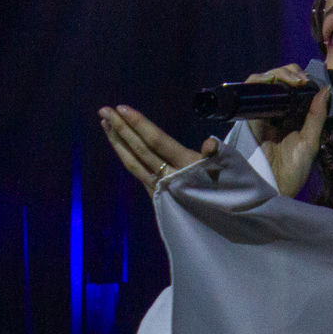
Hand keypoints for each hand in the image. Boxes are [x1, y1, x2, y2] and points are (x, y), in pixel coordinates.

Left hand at [98, 104, 217, 195]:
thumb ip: (216, 154)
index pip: (156, 140)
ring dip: (118, 142)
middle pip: (140, 149)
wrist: (223, 225)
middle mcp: (169, 176)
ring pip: (133, 163)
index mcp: (186, 165)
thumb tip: (209, 145)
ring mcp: (160, 188)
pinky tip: (120, 146)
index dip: (138, 124)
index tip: (121, 108)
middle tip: (103, 110)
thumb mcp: (228, 169)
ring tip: (105, 124)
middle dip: (121, 128)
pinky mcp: (156, 196)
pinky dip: (126, 157)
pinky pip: (137, 173)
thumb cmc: (228, 190)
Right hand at [240, 64, 329, 197]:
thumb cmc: (294, 172)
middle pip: (279, 81)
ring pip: (264, 82)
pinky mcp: (248, 117)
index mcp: (293, 117)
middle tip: (303, 80)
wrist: (275, 190)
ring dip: (279, 74)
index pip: (294, 88)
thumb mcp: (310, 142)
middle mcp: (276, 112)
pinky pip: (250, 92)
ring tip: (294, 80)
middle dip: (291, 72)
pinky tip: (275, 83)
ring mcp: (261, 114)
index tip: (314, 80)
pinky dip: (261, 81)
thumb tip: (325, 89)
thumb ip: (317, 116)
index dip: (302, 78)